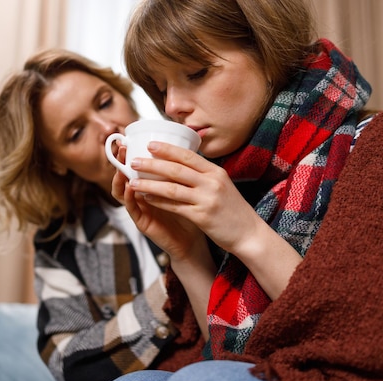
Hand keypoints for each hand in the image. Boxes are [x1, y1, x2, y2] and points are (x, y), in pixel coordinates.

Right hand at [111, 145, 206, 260]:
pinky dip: (130, 199)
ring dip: (119, 179)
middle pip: (125, 177)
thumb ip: (179, 172)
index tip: (128, 139)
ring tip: (121, 167)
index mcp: (151, 186)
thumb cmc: (191, 213)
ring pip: (123, 193)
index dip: (130, 154)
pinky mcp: (143, 224)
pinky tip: (131, 188)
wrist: (194, 241)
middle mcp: (142, 196)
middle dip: (120, 162)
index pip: (136, 168)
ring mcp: (141, 210)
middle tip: (122, 148)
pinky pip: (133, 210)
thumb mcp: (185, 188)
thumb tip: (184, 145)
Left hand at [124, 141, 261, 256]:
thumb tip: (182, 163)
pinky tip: (146, 198)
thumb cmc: (233, 210)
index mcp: (216, 172)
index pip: (188, 156)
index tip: (150, 145)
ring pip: (172, 188)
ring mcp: (207, 199)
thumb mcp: (222, 185)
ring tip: (133, 180)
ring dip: (149, 183)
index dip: (167, 149)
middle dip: (152, 164)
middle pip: (176, 169)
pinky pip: (175, 207)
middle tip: (134, 161)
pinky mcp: (202, 217)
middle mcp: (212, 183)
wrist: (249, 233)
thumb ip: (204, 175)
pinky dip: (158, 201)